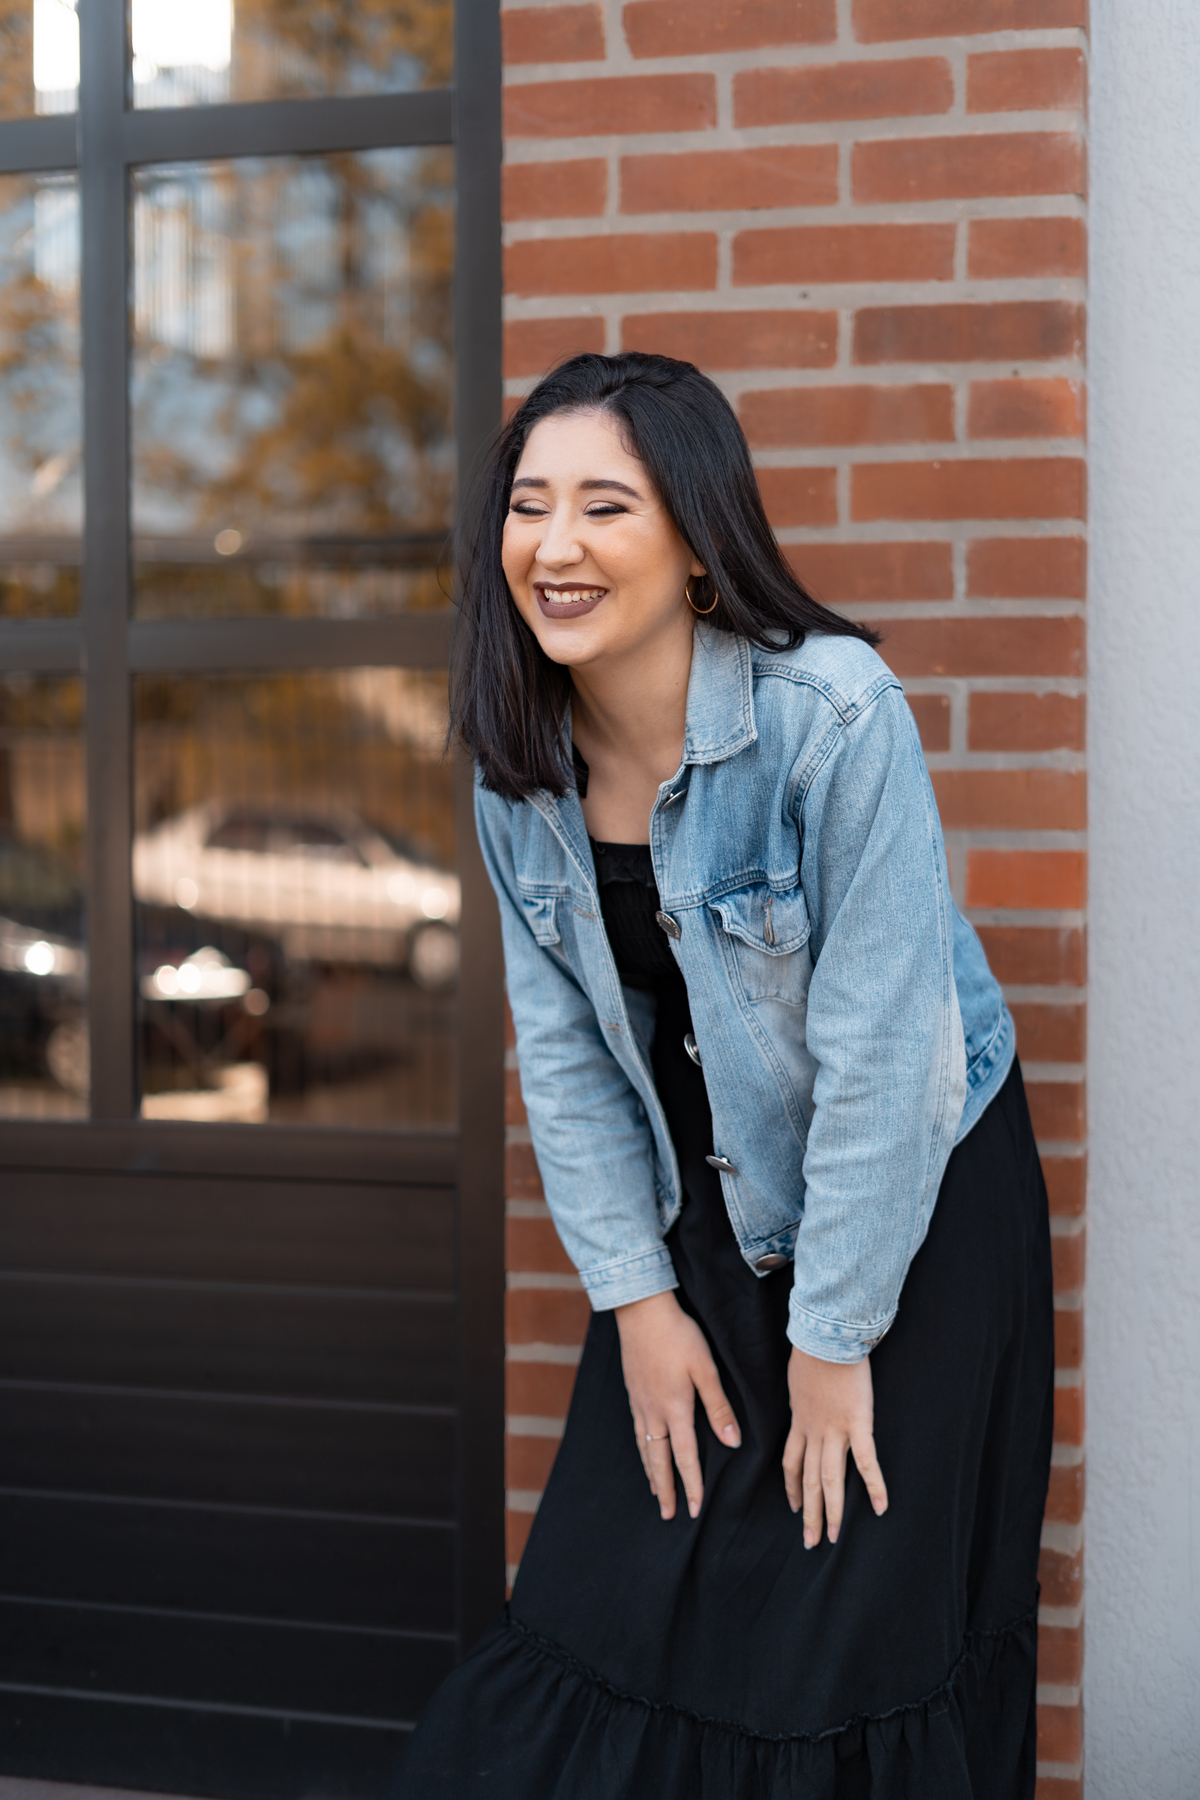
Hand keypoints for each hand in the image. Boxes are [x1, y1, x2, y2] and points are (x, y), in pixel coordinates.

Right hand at [615, 1290, 740, 1520]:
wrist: (641, 1310)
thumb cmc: (679, 1336)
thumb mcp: (705, 1368)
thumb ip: (718, 1406)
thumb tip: (733, 1442)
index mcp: (675, 1408)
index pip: (685, 1457)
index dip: (691, 1484)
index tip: (695, 1509)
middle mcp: (654, 1411)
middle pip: (659, 1460)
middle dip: (666, 1490)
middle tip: (670, 1515)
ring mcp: (639, 1402)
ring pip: (645, 1448)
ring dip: (652, 1474)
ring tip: (657, 1493)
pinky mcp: (632, 1392)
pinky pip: (637, 1431)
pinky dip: (642, 1450)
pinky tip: (644, 1452)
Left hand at [782, 1346, 887, 1547]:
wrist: (826, 1336)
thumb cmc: (813, 1348)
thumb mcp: (797, 1376)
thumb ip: (802, 1392)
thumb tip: (803, 1393)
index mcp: (799, 1420)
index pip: (790, 1462)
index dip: (791, 1487)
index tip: (792, 1506)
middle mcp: (813, 1431)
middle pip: (808, 1480)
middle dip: (809, 1513)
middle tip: (810, 1541)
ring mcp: (834, 1430)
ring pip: (829, 1479)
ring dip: (832, 1511)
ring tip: (834, 1537)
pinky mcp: (858, 1423)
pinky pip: (865, 1461)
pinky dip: (874, 1486)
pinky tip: (881, 1507)